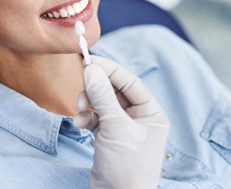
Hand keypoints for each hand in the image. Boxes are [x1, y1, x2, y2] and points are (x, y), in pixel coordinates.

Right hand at [74, 56, 169, 188]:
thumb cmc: (127, 167)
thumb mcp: (116, 127)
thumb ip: (103, 96)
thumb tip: (92, 69)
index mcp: (151, 113)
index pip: (130, 82)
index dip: (109, 70)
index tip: (89, 62)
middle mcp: (139, 119)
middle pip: (114, 91)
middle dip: (95, 90)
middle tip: (80, 91)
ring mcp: (122, 129)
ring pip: (102, 104)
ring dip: (88, 104)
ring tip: (79, 112)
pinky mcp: (108, 139)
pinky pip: (95, 119)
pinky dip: (85, 119)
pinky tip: (80, 125)